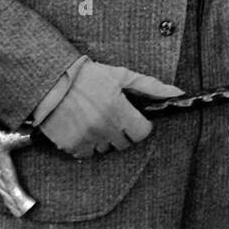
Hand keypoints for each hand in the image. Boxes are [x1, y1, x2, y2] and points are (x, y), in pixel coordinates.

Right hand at [39, 59, 181, 158]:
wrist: (51, 80)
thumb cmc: (89, 76)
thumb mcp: (121, 75)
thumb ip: (150, 86)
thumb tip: (178, 93)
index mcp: (118, 110)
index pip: (142, 133)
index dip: (140, 125)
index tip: (133, 118)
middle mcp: (103, 127)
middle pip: (124, 143)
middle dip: (122, 132)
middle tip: (112, 116)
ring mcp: (86, 138)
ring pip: (105, 150)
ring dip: (104, 139)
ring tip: (95, 119)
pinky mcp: (70, 145)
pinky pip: (86, 153)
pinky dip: (86, 144)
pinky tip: (82, 126)